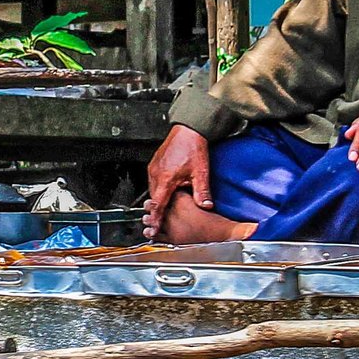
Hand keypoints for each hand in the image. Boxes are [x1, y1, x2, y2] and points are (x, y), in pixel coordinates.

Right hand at [144, 125, 214, 239]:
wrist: (188, 129)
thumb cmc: (193, 147)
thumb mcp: (200, 172)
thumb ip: (202, 192)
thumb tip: (206, 206)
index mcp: (165, 178)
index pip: (157, 205)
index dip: (155, 219)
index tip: (153, 229)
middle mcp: (156, 174)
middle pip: (153, 199)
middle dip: (155, 212)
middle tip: (157, 225)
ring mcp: (153, 168)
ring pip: (153, 190)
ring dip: (157, 200)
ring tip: (161, 211)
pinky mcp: (154, 164)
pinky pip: (153, 182)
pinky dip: (158, 190)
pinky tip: (165, 194)